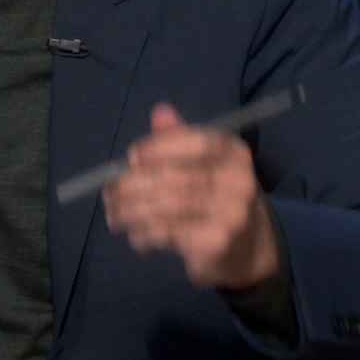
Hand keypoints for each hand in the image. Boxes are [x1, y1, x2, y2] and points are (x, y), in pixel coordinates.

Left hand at [103, 102, 279, 288]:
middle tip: (109, 193)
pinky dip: (143, 235)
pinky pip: (168, 234)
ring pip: (166, 207)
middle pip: (174, 177)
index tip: (131, 156)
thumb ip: (180, 139)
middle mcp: (239, 181)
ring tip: (114, 216)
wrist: (250, 247)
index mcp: (234, 154)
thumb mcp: (204, 164)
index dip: (160, 147)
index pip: (198, 143)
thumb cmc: (216, 197)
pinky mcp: (217, 244)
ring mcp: (231, 214)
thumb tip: (160, 112)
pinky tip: (137, 236)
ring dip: (131, 212)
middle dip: (132, 185)